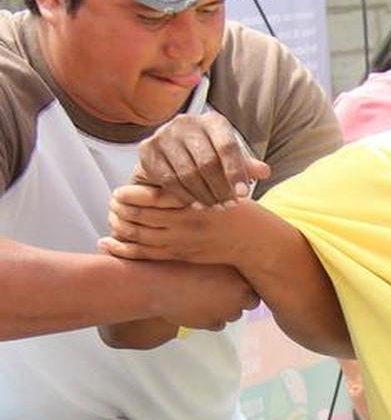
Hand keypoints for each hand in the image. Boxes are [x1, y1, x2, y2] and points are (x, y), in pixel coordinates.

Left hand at [103, 184, 249, 265]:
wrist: (255, 242)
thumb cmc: (239, 209)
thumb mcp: (224, 185)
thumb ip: (199, 175)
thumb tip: (172, 163)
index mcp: (194, 201)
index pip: (152, 197)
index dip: (130, 194)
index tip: (120, 190)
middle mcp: (185, 223)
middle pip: (139, 216)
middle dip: (120, 209)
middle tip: (111, 202)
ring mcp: (181, 242)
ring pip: (138, 235)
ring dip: (119, 226)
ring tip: (111, 217)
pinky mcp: (180, 256)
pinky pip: (143, 255)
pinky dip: (121, 249)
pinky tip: (107, 243)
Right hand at [134, 113, 270, 207]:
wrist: (172, 152)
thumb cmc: (209, 154)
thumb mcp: (230, 157)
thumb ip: (246, 164)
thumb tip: (264, 171)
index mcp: (213, 121)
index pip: (227, 147)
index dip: (236, 172)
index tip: (243, 194)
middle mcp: (186, 123)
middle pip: (207, 162)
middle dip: (220, 188)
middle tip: (229, 205)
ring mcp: (164, 135)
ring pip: (188, 173)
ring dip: (204, 195)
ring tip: (215, 207)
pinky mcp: (147, 150)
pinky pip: (169, 179)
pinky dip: (185, 195)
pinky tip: (196, 204)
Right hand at [152, 262, 260, 330]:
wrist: (158, 282)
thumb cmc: (182, 266)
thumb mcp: (212, 257)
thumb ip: (229, 264)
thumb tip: (243, 267)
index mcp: (242, 276)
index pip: (255, 287)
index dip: (243, 285)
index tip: (233, 281)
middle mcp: (239, 294)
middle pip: (249, 302)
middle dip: (236, 297)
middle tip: (219, 289)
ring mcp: (227, 311)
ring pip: (233, 314)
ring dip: (224, 308)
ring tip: (204, 296)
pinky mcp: (212, 323)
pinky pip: (218, 324)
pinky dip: (210, 318)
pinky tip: (198, 306)